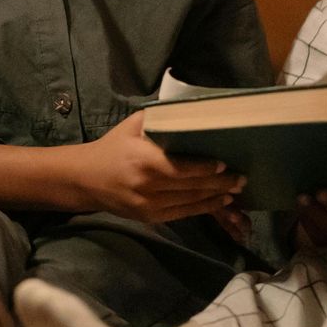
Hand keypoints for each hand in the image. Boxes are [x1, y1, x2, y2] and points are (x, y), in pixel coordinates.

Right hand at [76, 110, 244, 223]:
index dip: (205, 168)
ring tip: (235, 190)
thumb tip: (192, 108)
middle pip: (191, 186)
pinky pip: (182, 214)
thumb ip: (160, 118)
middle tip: (241, 177)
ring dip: (215, 197)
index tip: (224, 164)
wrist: (85, 179)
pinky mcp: (149, 217)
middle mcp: (146, 186)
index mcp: (143, 161)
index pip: (180, 168)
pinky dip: (202, 208)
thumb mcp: (132, 126)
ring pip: (190, 202)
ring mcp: (148, 205)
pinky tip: (218, 202)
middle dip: (219, 183)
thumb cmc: (113, 147)